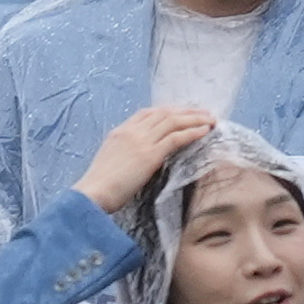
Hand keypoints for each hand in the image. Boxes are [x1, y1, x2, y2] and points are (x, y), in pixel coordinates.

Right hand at [72, 98, 220, 222]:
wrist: (93, 193)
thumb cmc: (99, 186)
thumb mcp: (111, 161)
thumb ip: (126, 153)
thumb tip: (142, 158)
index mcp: (120, 132)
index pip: (148, 113)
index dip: (168, 110)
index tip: (183, 112)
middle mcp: (131, 131)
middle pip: (164, 113)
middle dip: (186, 111)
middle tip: (203, 113)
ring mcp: (141, 141)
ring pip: (173, 122)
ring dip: (194, 119)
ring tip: (210, 120)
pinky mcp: (150, 155)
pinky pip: (176, 138)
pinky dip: (192, 132)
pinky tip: (204, 131)